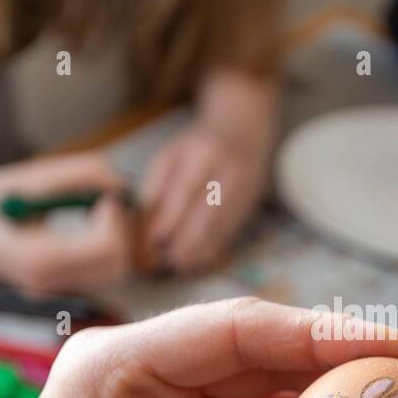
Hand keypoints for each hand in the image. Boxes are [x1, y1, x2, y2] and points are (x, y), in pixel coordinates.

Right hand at [0, 152, 132, 295]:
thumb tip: (121, 184)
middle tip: (102, 202)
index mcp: (38, 259)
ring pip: (110, 272)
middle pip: (116, 267)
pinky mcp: (55, 288)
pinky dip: (102, 247)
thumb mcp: (31, 177)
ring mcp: (51, 290)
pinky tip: (84, 225)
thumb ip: (80, 174)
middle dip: (120, 231)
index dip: (113, 218)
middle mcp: (47, 283)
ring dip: (113, 239)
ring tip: (92, 211)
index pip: (106, 248)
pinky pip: (96, 273)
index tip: (101, 195)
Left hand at [140, 120, 271, 273]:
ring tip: (181, 265)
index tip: (152, 242)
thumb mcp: (171, 155)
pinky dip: (215, 249)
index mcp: (202, 155)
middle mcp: (228, 172)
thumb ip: (157, 185)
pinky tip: (200, 260)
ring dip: (200, 250)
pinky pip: (231, 232)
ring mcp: (244, 189)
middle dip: (184, 242)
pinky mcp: (251, 204)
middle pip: (205, 215)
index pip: (183, 193)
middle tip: (165, 261)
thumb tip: (146, 224)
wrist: (244, 132)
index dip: (167, 221)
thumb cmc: (199, 146)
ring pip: (220, 228)